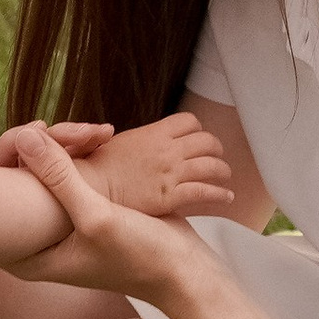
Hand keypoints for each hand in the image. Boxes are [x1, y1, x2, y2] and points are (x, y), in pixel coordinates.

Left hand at [0, 124, 220, 304]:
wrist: (184, 271)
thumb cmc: (141, 256)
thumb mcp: (97, 217)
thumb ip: (59, 178)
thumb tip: (23, 137)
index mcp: (28, 256)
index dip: (4, 161)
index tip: (32, 136)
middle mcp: (38, 242)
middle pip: (17, 183)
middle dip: (39, 148)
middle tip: (68, 132)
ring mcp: (61, 226)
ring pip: (45, 175)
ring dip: (64, 146)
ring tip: (94, 133)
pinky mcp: (83, 211)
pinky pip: (68, 175)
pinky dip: (80, 154)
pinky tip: (100, 137)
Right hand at [89, 110, 235, 218]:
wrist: (92, 187)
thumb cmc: (100, 166)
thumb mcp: (122, 141)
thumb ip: (144, 138)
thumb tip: (152, 138)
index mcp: (156, 133)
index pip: (190, 122)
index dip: (198, 130)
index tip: (198, 139)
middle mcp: (168, 150)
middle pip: (207, 142)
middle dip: (216, 149)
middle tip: (217, 157)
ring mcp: (171, 173)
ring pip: (211, 166)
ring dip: (222, 171)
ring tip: (224, 176)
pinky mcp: (171, 196)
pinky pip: (204, 192)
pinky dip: (219, 194)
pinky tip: (226, 197)